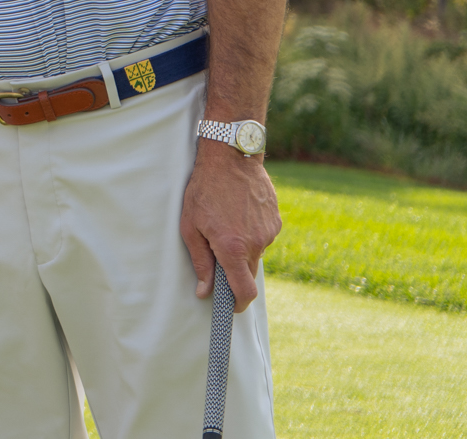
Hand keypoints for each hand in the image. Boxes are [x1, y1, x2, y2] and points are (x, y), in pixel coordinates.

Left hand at [179, 141, 280, 310]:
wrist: (231, 157)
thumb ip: (200, 262)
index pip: (244, 291)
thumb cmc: (204, 190)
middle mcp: (256, 243)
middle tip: (216, 249)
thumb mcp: (190, 226)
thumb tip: (204, 292)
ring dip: (242, 246)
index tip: (230, 308)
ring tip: (225, 220)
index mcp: (233, 248)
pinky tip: (237, 212)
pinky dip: (250, 231)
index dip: (238, 305)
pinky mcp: (276, 220)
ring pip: (255, 252)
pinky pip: (262, 236)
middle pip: (248, 272)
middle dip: (234, 269)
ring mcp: (269, 231)